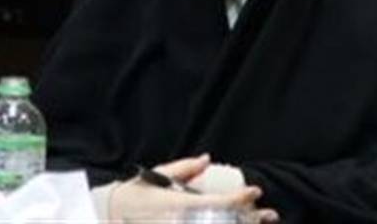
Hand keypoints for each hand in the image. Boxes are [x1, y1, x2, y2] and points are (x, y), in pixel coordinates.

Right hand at [108, 154, 278, 222]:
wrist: (109, 216)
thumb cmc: (134, 195)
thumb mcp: (157, 177)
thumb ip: (183, 169)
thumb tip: (206, 159)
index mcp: (178, 205)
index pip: (216, 204)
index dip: (239, 199)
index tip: (255, 190)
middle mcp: (182, 222)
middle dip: (248, 219)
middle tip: (268, 214)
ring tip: (260, 222)